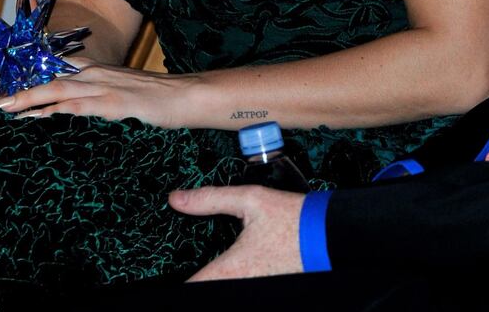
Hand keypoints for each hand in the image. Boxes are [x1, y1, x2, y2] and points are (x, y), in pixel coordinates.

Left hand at [0, 59, 194, 126]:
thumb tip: (70, 114)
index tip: (0, 97)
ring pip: (57, 90)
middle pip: (47, 80)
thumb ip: (95, 100)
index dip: (26, 84)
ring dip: (27, 100)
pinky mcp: (116, 103)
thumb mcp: (121, 94)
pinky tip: (42, 118)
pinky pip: (81, 106)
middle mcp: (96, 75)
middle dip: (16, 93)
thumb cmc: (155, 100)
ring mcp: (105, 87)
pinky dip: (58, 110)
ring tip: (2, 112)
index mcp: (96, 73)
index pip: (53, 74)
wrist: (187, 96)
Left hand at [169, 185, 304, 280]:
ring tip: (206, 267)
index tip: (163, 275)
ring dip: (214, 278)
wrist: (325, 234)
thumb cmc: (291, 218)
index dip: (176, 283)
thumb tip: (178, 198)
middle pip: (204, 289)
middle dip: (195, 279)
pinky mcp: (263, 287)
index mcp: (229, 269)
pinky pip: (238, 286)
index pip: (190, 288)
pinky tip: (232, 266)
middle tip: (188, 268)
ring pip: (221, 288)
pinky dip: (229, 277)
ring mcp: (251, 289)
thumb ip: (211, 199)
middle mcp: (238, 285)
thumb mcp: (250, 199)